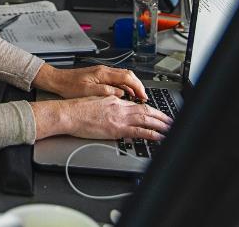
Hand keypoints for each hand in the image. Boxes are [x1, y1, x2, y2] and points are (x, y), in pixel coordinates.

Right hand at [31, 96, 171, 140]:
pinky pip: (139, 131)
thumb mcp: (95, 101)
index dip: (150, 110)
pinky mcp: (116, 129)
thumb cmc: (77, 109)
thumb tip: (116, 107)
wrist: (68, 113)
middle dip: (160, 116)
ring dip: (160, 124)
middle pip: (146, 111)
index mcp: (114, 101)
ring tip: (170, 129)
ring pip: (146, 119)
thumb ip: (108, 104)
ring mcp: (119, 118)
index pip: (137, 105)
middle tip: (171, 121)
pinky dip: (151, 134)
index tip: (157, 114)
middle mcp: (119, 108)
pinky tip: (159, 136)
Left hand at [33, 64, 146, 100]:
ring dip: (132, 86)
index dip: (137, 87)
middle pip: (128, 75)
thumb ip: (106, 92)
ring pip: (123, 76)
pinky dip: (124, 86)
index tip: (143, 96)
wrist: (57, 80)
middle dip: (138, 86)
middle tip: (143, 97)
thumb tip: (121, 93)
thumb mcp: (88, 92)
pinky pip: (116, 79)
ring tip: (136, 97)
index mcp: (103, 73)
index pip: (127, 77)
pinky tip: (124, 94)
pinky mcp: (99, 76)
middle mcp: (104, 70)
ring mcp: (102, 72)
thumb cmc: (69, 86)